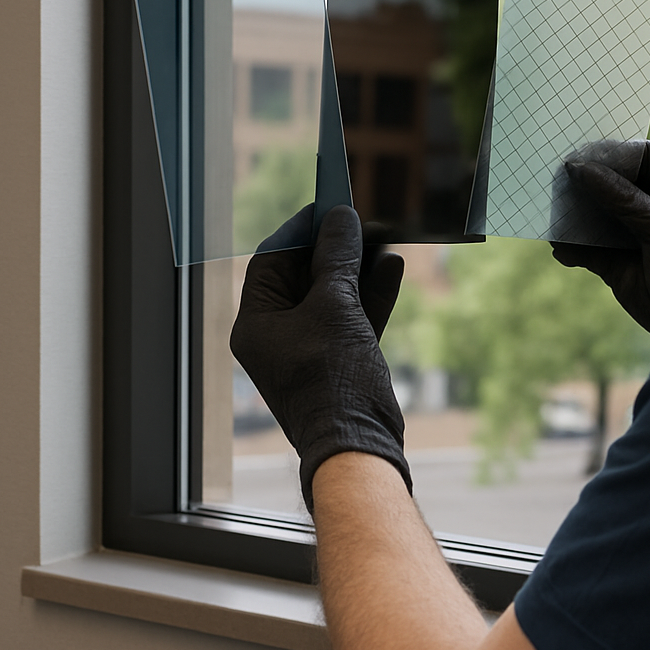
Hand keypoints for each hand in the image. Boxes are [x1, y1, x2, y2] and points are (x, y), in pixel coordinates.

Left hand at [230, 204, 409, 511]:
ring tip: (382, 236)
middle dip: (334, 247)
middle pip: (303, 275)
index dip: (300, 230)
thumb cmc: (335, 377)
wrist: (360, 444)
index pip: (271, 261)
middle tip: (359, 218)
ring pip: (332, 294)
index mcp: (257, 323)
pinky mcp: (341, 359)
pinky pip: (352, 316)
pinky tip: (392, 266)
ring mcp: (311, 348)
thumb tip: (341, 218)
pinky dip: (371, 294)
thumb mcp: (335, 306)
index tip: (327, 206)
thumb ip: (337, 258)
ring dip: (357, 267)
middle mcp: (278, 334)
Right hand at [552, 141, 649, 338]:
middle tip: (559, 178)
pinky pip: (587, 245)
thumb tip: (582, 170)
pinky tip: (561, 248)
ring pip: (598, 211)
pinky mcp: (616, 260)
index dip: (615, 154)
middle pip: (616, 180)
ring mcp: (635, 232)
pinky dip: (573, 246)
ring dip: (576, 213)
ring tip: (553, 212)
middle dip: (589, 182)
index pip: (646, 156)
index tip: (583, 157)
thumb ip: (624, 200)